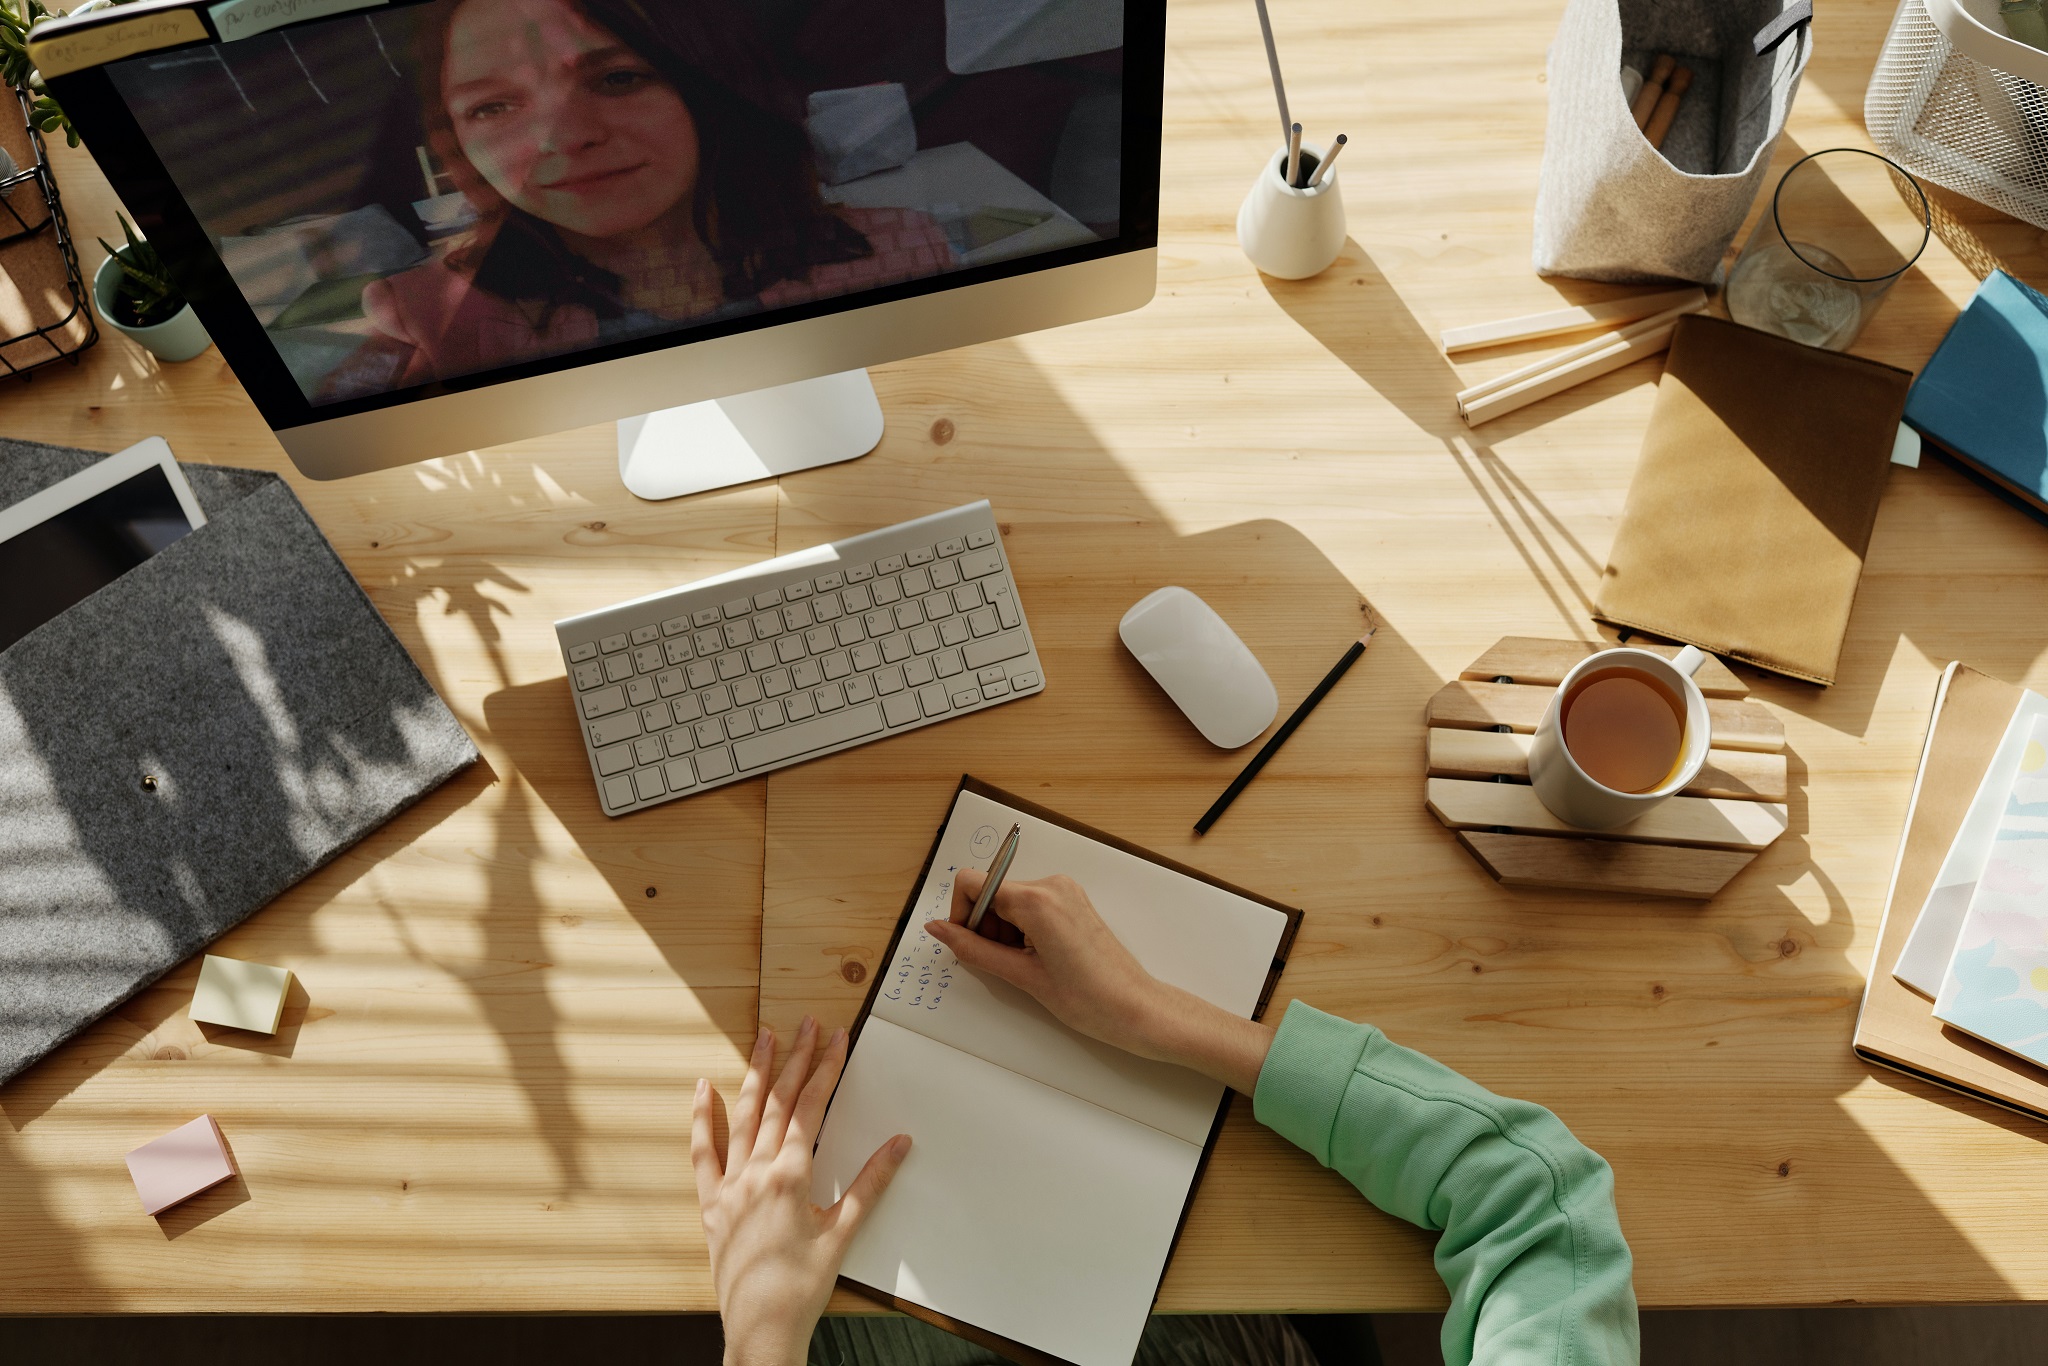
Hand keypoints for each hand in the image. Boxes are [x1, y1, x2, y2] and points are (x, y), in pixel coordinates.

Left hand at [693, 1019, 909, 1365]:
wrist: (761, 1328)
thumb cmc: (803, 1287)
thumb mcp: (843, 1233)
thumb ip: (870, 1183)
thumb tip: (900, 1143)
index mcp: (790, 1176)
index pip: (811, 1107)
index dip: (826, 1068)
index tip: (836, 1038)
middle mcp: (755, 1172)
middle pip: (778, 1102)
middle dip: (795, 1059)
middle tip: (807, 1024)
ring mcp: (728, 1186)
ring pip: (742, 1116)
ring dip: (756, 1074)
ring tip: (764, 1037)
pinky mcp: (710, 1205)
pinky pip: (702, 1153)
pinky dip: (703, 1119)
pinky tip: (704, 1089)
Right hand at [926, 870, 1274, 1093]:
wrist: (1136, 1009)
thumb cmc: (1089, 999)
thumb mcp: (1022, 977)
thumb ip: (973, 949)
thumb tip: (938, 929)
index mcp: (1037, 899)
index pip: (973, 883)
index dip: (962, 914)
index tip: (968, 944)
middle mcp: (1052, 885)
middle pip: (991, 892)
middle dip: (984, 927)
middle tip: (1003, 964)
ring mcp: (1065, 891)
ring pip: (1009, 901)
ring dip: (1003, 932)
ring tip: (1025, 966)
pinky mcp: (1072, 902)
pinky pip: (1030, 906)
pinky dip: (1021, 930)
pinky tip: (1036, 959)